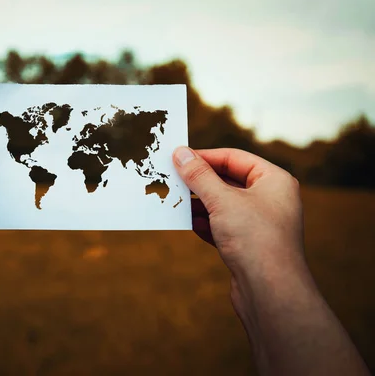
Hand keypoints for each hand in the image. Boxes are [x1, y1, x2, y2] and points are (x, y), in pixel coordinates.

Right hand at [173, 147, 369, 375]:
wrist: (271, 292)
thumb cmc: (256, 239)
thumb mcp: (222, 200)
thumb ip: (199, 175)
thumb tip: (181, 153)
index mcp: (274, 181)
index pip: (234, 158)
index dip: (205, 156)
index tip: (178, 157)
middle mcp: (270, 199)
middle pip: (228, 181)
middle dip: (199, 182)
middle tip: (172, 178)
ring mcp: (260, 223)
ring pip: (223, 205)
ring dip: (199, 203)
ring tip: (174, 200)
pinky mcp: (249, 245)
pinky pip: (222, 226)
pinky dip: (205, 223)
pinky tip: (188, 223)